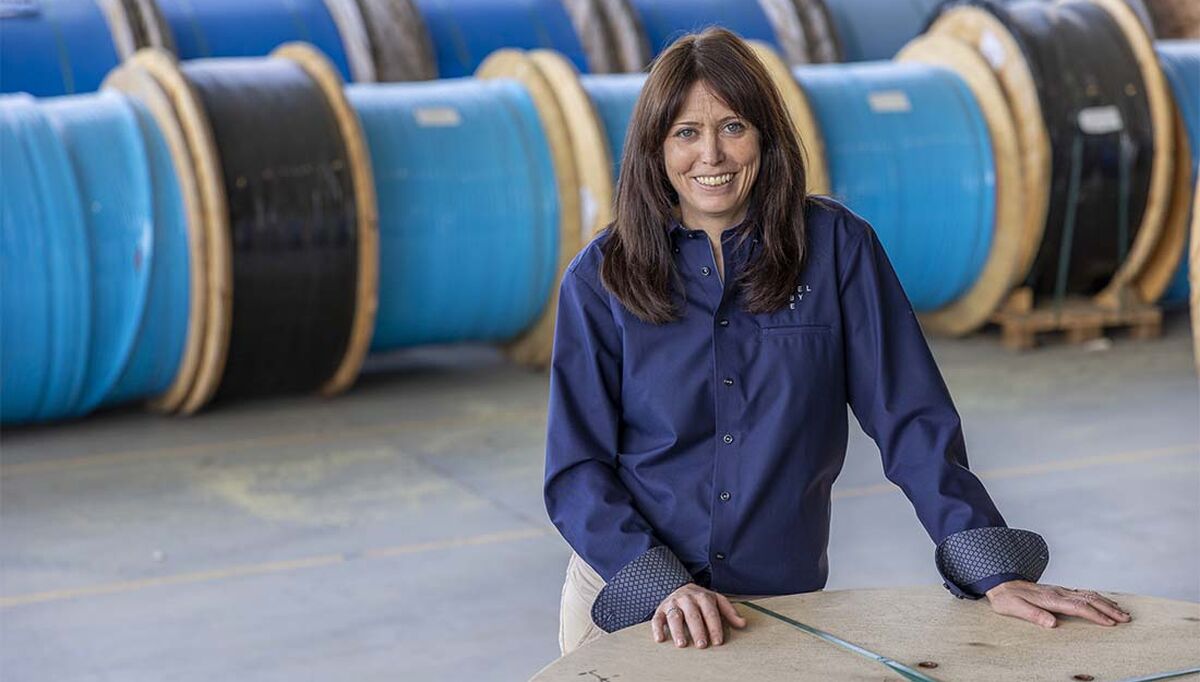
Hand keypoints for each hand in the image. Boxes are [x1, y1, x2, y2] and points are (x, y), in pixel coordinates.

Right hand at [650, 582, 747, 647]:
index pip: (710, 613)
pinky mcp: (660, 610)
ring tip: (682, 644)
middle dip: (698, 630)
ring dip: (678, 630)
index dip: (714, 627)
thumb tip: (743, 624)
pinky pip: (657, 619)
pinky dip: (657, 629)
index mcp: (702, 596)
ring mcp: (673, 603)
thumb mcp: (716, 601)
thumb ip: (729, 612)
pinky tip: (660, 639)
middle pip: (693, 615)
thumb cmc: (700, 599)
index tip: (717, 641)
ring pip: (675, 616)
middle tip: (702, 644)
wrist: (679, 587)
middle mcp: (687, 598)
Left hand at [985, 580, 1131, 627]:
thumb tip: (1052, 623)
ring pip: (1088, 595)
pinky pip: (1083, 593)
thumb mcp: (1014, 608)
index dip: (1095, 615)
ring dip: (1107, 603)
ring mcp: (1060, 590)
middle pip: (1088, 600)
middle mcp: (1058, 592)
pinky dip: (1097, 597)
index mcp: (1050, 599)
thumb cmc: (1007, 598)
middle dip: (1109, 609)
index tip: (1110, 623)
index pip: (1078, 607)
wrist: (1000, 583)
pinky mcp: (1059, 590)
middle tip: (1126, 619)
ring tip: (1122, 612)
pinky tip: (1104, 601)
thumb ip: (1033, 615)